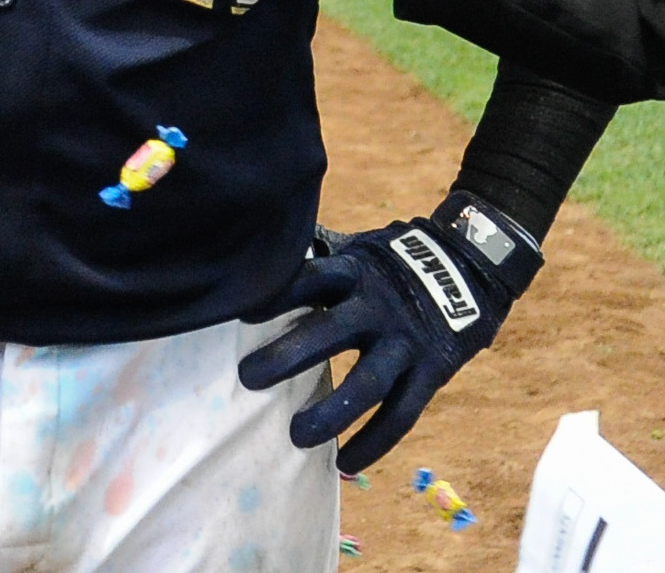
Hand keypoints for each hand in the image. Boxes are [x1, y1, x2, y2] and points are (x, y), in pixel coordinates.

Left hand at [238, 194, 540, 472]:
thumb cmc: (393, 260)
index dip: (277, 295)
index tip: (241, 313)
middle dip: (289, 355)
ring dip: (331, 413)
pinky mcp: (433, 371)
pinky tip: (346, 463)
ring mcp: (407, 342)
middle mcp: (379, 307)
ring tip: (295, 436)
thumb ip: (318, 258)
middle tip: (247, 377)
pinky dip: (374, 442)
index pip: (310, 278)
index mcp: (355, 271)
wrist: (471, 263)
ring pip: (368, 384)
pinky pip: (402, 414)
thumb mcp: (358, 248)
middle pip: (331, 332)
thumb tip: (260, 252)